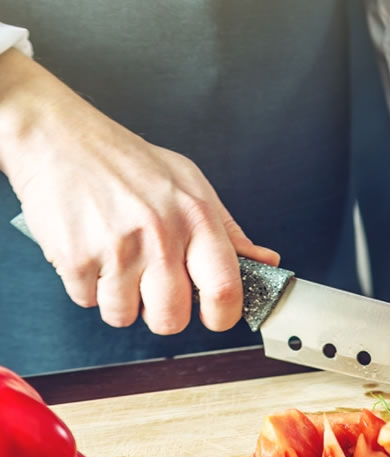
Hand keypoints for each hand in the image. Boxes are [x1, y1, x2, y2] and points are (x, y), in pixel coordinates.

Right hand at [0, 48, 278, 333]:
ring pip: (125, 316)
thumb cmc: (127, 161)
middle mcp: (160, 235)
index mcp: (196, 218)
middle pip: (172, 319)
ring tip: (118, 264)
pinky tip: (93, 254)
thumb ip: (229, 231)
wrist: (57, 137)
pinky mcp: (75, 258)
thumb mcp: (191, 184)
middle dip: (163, 315)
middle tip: (155, 290)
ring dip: (120, 300)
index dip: (222, 316)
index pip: (225, 290)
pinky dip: (88, 287)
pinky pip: (88, 302)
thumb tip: (264, 262)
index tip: (215, 315)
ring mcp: (116, 249)